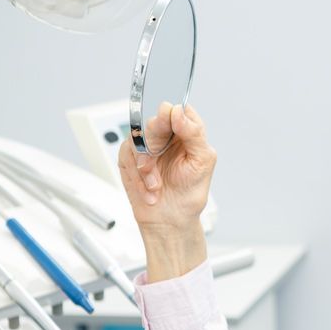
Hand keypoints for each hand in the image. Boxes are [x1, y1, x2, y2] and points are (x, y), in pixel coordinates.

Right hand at [118, 104, 214, 278]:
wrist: (170, 219)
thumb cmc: (189, 192)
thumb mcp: (203, 161)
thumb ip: (194, 133)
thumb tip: (179, 111)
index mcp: (187, 132)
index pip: (179, 109)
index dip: (173, 112)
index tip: (172, 120)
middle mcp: (167, 135)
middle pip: (155, 120)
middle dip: (155, 140)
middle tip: (157, 154)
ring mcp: (147, 146)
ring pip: (138, 139)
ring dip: (146, 165)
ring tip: (156, 184)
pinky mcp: (130, 158)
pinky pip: (127, 157)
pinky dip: (138, 177)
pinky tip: (150, 189)